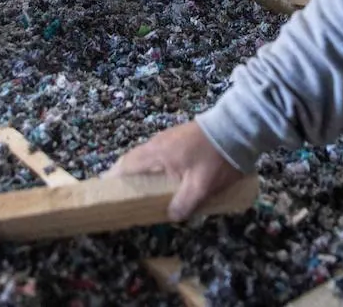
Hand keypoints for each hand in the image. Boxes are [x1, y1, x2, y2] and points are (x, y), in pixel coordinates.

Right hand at [107, 121, 244, 220]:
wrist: (238, 128)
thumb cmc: (216, 157)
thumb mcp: (201, 186)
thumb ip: (184, 203)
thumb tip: (171, 216)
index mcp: (158, 153)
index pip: (127, 164)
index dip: (114, 176)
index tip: (104, 189)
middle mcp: (158, 142)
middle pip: (134, 159)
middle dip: (125, 175)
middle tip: (121, 194)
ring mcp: (169, 138)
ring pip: (147, 156)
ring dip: (141, 171)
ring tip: (140, 190)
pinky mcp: (180, 138)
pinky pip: (160, 154)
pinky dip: (154, 166)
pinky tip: (162, 178)